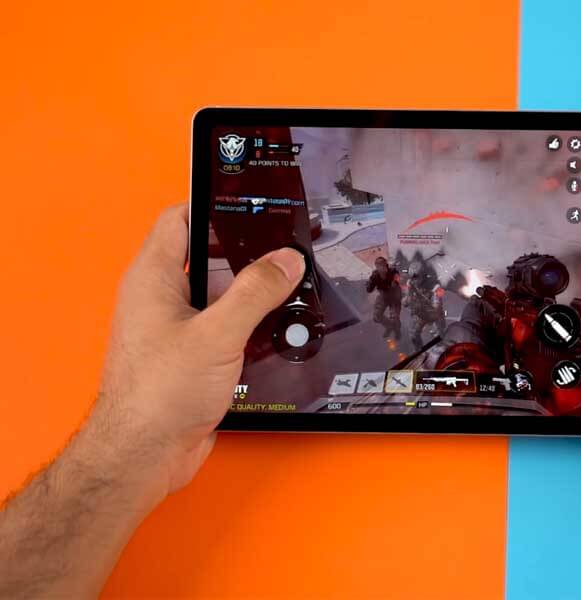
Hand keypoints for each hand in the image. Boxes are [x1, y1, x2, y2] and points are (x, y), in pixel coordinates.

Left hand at [95, 205, 304, 499]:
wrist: (144, 455)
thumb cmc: (159, 394)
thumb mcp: (217, 334)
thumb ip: (255, 292)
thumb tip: (286, 260)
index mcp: (154, 278)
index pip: (180, 219)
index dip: (214, 205)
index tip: (250, 202)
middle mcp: (160, 299)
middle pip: (207, 256)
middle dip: (246, 252)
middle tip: (283, 247)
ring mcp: (174, 329)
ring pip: (219, 295)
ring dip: (251, 293)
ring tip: (289, 287)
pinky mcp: (190, 357)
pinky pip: (224, 327)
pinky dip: (249, 325)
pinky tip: (275, 331)